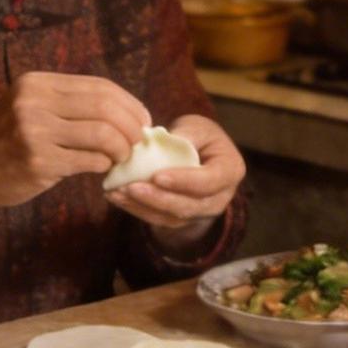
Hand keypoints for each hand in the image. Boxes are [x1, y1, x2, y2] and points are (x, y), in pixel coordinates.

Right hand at [0, 72, 151, 212]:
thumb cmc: (7, 139)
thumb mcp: (31, 106)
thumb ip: (71, 104)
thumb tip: (128, 112)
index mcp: (38, 82)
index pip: (99, 86)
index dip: (129, 103)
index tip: (143, 119)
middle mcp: (35, 102)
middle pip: (105, 107)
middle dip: (132, 126)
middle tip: (139, 141)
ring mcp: (35, 132)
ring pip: (102, 135)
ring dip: (121, 148)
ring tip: (121, 156)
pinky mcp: (38, 162)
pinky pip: (89, 161)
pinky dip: (104, 165)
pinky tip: (102, 168)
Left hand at [106, 114, 245, 245]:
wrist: (198, 153)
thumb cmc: (198, 135)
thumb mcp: (196, 126)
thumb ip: (185, 135)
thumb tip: (163, 144)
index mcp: (231, 170)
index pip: (208, 181)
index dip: (184, 181)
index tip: (157, 175)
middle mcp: (221, 197)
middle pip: (189, 205)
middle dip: (158, 198)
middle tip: (130, 187)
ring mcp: (202, 212)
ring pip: (172, 217)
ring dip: (142, 207)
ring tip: (117, 193)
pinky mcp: (182, 218)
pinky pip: (160, 220)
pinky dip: (137, 209)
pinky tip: (117, 197)